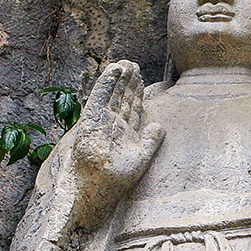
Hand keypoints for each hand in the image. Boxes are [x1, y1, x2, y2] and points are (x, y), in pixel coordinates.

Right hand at [67, 61, 164, 201]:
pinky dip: (107, 82)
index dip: (137, 93)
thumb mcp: (141, 157)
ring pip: (112, 94)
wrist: (98, 188)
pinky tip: (114, 69)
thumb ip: (151, 141)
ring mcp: (102, 122)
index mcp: (125, 134)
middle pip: (122, 99)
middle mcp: (113, 126)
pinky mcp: (91, 119)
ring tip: (126, 62)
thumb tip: (159, 125)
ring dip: (119, 78)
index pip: (132, 109)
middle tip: (134, 65)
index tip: (141, 79)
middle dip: (128, 82)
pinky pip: (100, 96)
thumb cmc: (118, 179)